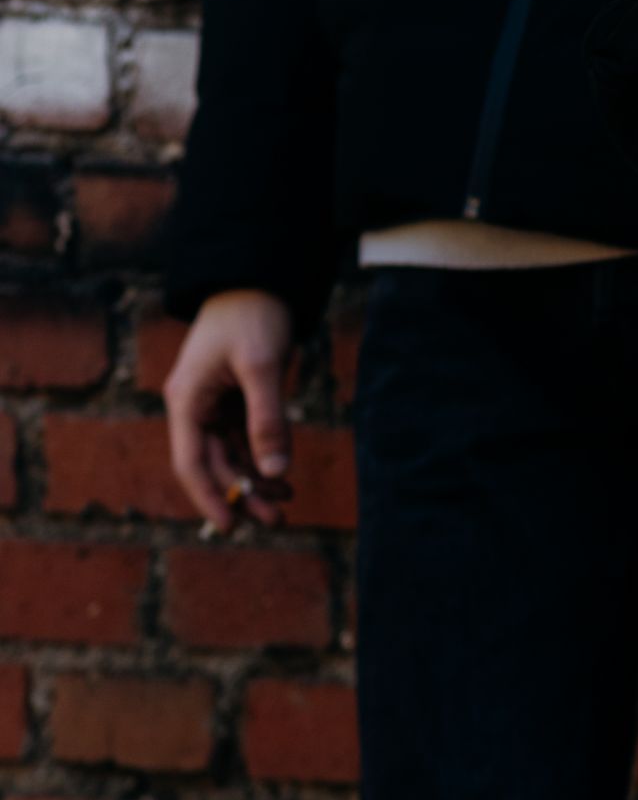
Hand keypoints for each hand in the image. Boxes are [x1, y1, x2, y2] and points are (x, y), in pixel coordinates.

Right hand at [164, 290, 295, 532]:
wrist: (260, 273)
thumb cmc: (253, 312)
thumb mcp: (262, 365)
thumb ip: (267, 418)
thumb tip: (275, 470)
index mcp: (187, 400)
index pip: (192, 463)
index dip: (210, 496)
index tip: (230, 526)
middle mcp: (194, 405)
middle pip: (215, 462)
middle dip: (244, 491)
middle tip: (278, 519)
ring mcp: (214, 400)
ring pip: (231, 451)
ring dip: (256, 475)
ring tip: (287, 500)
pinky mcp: (235, 393)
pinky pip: (244, 433)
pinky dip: (262, 452)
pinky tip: (283, 470)